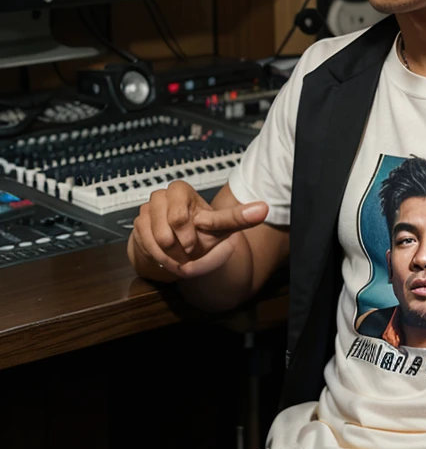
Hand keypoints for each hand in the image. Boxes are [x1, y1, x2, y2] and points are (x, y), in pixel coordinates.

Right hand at [130, 180, 267, 278]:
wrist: (176, 249)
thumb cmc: (200, 234)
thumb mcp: (221, 227)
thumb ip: (239, 217)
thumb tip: (264, 208)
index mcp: (181, 190)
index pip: (183, 211)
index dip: (190, 232)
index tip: (193, 244)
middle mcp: (162, 196)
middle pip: (174, 221)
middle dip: (184, 242)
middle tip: (189, 248)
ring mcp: (147, 209)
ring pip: (159, 236)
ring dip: (172, 253)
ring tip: (179, 256)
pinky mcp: (137, 224)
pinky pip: (146, 244)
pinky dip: (159, 256)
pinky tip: (166, 257)